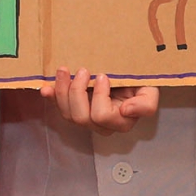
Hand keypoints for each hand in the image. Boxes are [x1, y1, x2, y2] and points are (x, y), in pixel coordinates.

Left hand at [41, 67, 158, 134]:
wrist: (129, 77)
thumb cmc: (140, 85)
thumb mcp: (150, 91)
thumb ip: (145, 105)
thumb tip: (126, 111)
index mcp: (120, 122)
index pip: (102, 116)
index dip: (99, 96)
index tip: (102, 76)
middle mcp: (101, 125)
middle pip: (81, 117)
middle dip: (77, 91)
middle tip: (83, 70)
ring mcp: (86, 118)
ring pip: (67, 114)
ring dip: (62, 90)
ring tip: (64, 70)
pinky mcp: (74, 110)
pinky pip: (59, 108)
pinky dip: (51, 97)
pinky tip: (45, 88)